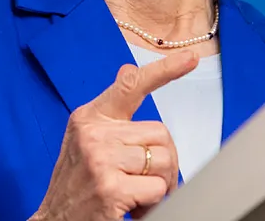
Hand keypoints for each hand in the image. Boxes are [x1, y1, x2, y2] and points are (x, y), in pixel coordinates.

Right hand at [31, 50, 198, 220]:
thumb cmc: (74, 185)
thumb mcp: (85, 140)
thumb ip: (111, 111)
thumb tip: (128, 71)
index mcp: (89, 117)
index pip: (130, 85)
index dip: (164, 70)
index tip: (190, 59)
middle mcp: (93, 134)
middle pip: (160, 133)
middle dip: (163, 161)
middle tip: (146, 181)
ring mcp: (100, 160)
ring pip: (163, 161)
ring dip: (159, 185)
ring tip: (136, 195)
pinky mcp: (110, 188)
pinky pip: (157, 189)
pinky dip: (152, 203)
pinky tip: (132, 208)